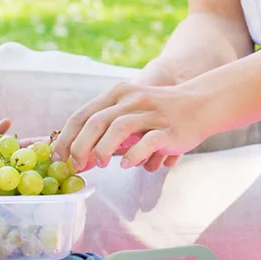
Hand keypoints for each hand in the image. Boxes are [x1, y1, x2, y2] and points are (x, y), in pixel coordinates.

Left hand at [55, 80, 207, 171]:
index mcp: (118, 93)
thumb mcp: (131, 110)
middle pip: (96, 121)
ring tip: (99, 164)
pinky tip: (126, 164)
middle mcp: (132, 100)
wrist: (201, 104)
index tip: (59, 157)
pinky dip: (132, 154)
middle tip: (77, 165)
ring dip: (102, 149)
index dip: (67, 138)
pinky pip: (147, 142)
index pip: (83, 115)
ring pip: (119, 128)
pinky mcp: (168, 129)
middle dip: (80, 146)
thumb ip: (107, 128)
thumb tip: (80, 157)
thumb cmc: (160, 112)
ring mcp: (151, 114)